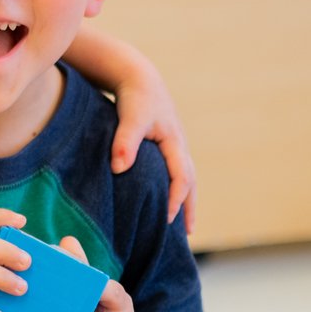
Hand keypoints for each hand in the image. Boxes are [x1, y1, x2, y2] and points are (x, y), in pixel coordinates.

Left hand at [109, 65, 196, 232]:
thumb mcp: (129, 118)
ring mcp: (174, 145)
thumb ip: (125, 142)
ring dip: (185, 199)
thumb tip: (119, 169)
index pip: (181, 177)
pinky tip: (166, 198)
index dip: (177, 199)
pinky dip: (175, 187)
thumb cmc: (135, 97)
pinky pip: (175, 171)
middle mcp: (179, 146)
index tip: (168, 219)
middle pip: (190, 182)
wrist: (139, 78)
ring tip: (181, 223)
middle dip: (189, 207)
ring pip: (184, 177)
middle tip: (187, 233)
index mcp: (175, 142)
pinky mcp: (165, 145)